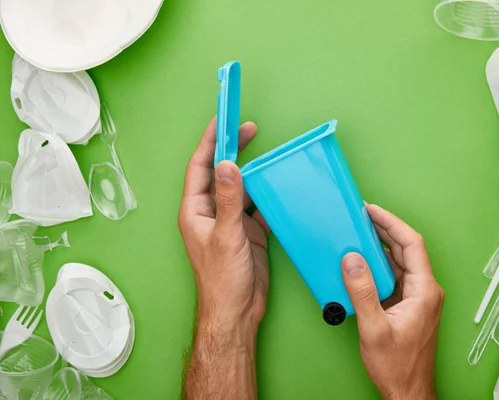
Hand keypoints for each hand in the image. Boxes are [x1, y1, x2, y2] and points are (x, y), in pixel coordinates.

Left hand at [179, 118, 269, 398]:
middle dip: (234, 151)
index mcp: (195, 211)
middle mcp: (211, 213)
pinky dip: (267, 196)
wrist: (236, 311)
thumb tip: (228, 166)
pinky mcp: (247, 233)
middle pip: (222, 173)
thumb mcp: (226, 236)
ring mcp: (230, 222)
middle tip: (250, 130)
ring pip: (241, 189)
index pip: (200, 167)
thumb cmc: (222, 279)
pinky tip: (278, 186)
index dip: (210, 142)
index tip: (222, 122)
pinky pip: (257, 207)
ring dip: (253, 172)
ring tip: (268, 154)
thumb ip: (228, 200)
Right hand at [342, 204, 443, 399]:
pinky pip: (395, 276)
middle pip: (406, 249)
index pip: (412, 244)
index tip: (372, 211)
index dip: (392, 223)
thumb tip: (353, 261)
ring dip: (381, 246)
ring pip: (400, 262)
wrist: (407, 390)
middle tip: (362, 216)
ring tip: (360, 233)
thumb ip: (362, 293)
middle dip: (385, 229)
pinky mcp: (408, 305)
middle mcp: (425, 290)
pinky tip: (363, 262)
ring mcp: (418, 297)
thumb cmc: (398, 366)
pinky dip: (379, 265)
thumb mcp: (374, 329)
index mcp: (424, 291)